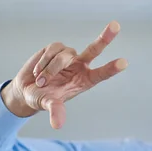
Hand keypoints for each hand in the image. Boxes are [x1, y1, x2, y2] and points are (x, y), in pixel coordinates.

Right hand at [2, 21, 127, 128]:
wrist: (27, 89)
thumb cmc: (43, 98)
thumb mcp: (49, 105)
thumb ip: (56, 111)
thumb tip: (57, 125)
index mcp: (85, 80)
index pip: (101, 73)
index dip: (112, 68)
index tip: (124, 62)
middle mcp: (80, 66)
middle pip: (94, 49)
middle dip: (105, 37)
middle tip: (116, 25)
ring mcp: (68, 56)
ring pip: (63, 56)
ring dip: (50, 69)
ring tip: (41, 81)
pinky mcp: (55, 48)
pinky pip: (52, 50)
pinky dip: (43, 62)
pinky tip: (38, 71)